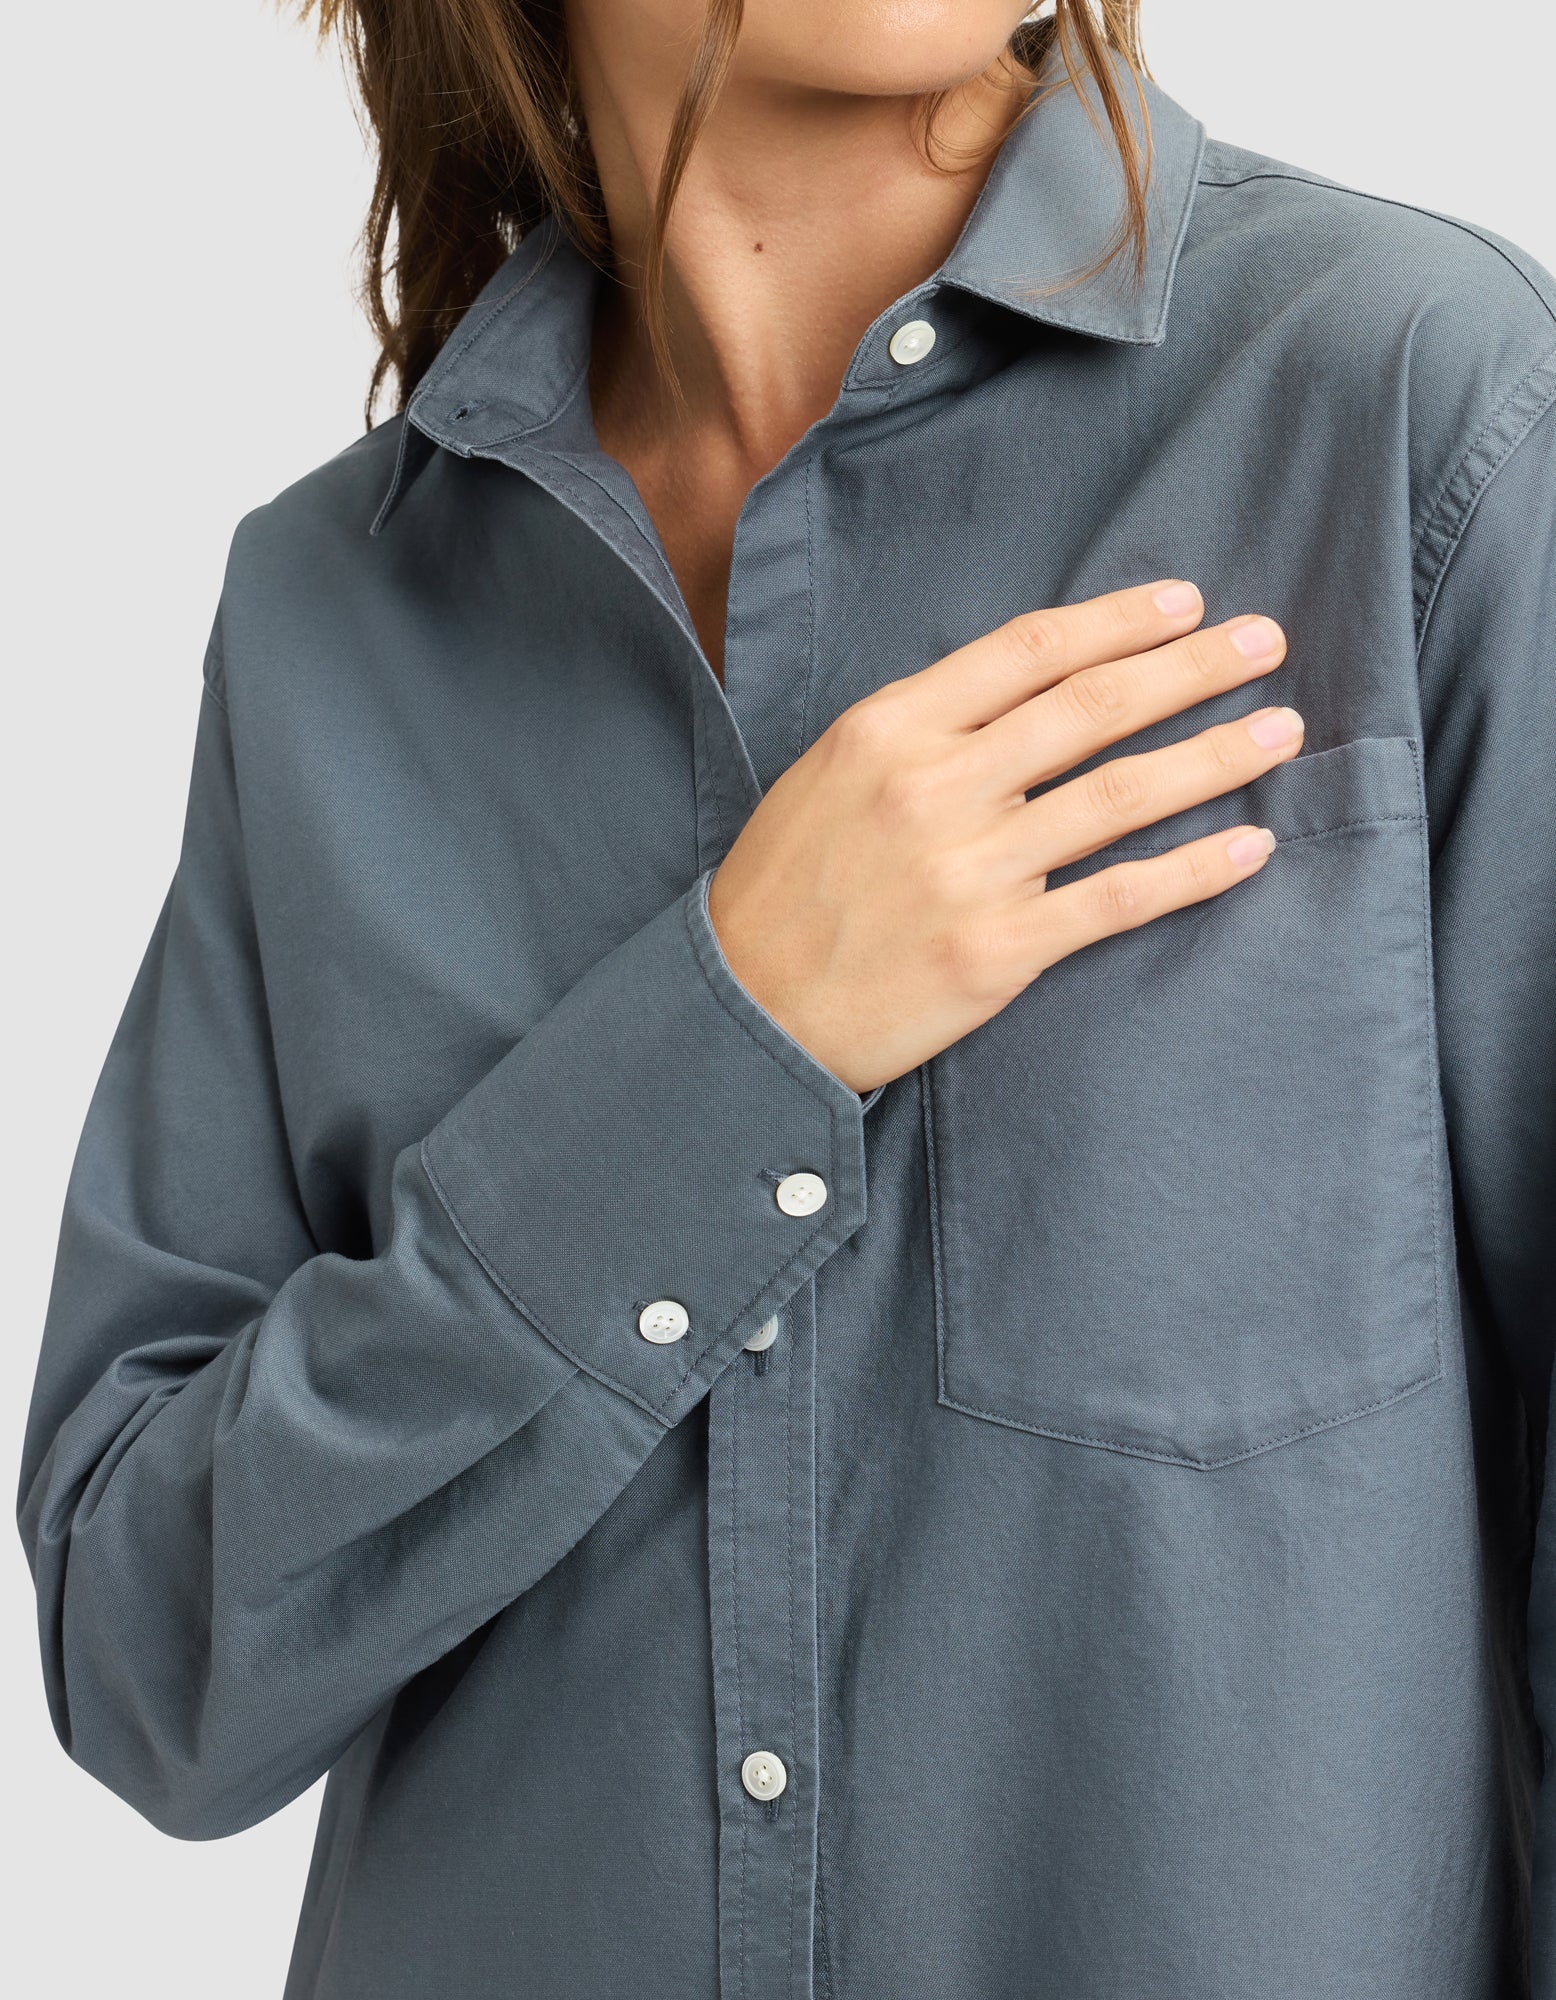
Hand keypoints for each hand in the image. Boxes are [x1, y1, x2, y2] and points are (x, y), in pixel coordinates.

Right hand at [706, 580, 1299, 1094]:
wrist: (746, 1011)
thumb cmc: (784, 889)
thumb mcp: (829, 774)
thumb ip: (921, 730)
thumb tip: (1027, 694)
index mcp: (890, 728)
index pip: (1030, 650)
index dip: (1121, 621)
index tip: (1186, 604)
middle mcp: (936, 786)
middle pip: (1093, 707)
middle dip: (1194, 667)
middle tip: (1266, 641)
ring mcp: (971, 870)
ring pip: (1122, 795)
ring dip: (1216, 755)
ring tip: (1282, 730)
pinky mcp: (998, 951)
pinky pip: (1118, 897)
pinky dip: (1194, 870)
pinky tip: (1250, 846)